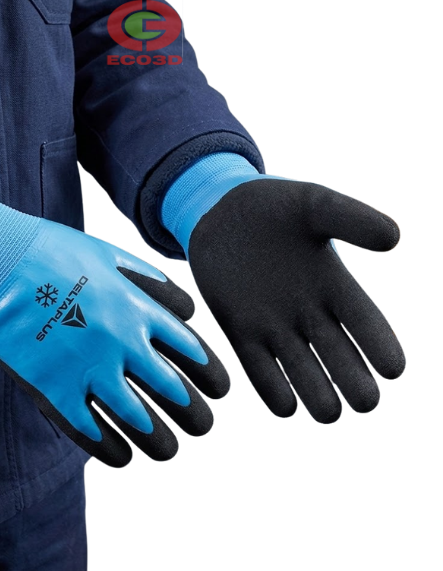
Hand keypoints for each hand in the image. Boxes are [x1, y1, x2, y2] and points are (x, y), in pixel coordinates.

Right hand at [0, 188, 228, 466]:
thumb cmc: (54, 252)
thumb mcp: (111, 255)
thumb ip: (152, 283)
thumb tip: (187, 311)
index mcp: (138, 308)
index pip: (193, 352)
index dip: (213, 377)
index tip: (219, 392)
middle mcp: (121, 342)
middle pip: (174, 392)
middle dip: (196, 416)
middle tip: (202, 426)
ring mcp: (87, 368)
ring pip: (138, 422)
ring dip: (161, 443)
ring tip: (169, 450)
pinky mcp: (52, 389)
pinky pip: (90, 433)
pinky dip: (112, 451)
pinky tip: (124, 457)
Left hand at [161, 153, 403, 421]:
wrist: (220, 211)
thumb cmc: (272, 206)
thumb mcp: (313, 204)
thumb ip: (351, 218)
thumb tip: (395, 238)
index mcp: (334, 284)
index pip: (366, 322)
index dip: (381, 345)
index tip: (394, 369)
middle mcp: (309, 313)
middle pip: (339, 357)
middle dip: (354, 380)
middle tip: (364, 401)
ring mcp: (274, 325)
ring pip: (302, 371)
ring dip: (316, 393)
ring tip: (328, 411)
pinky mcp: (239, 330)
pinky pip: (259, 368)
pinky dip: (272, 388)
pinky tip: (285, 407)